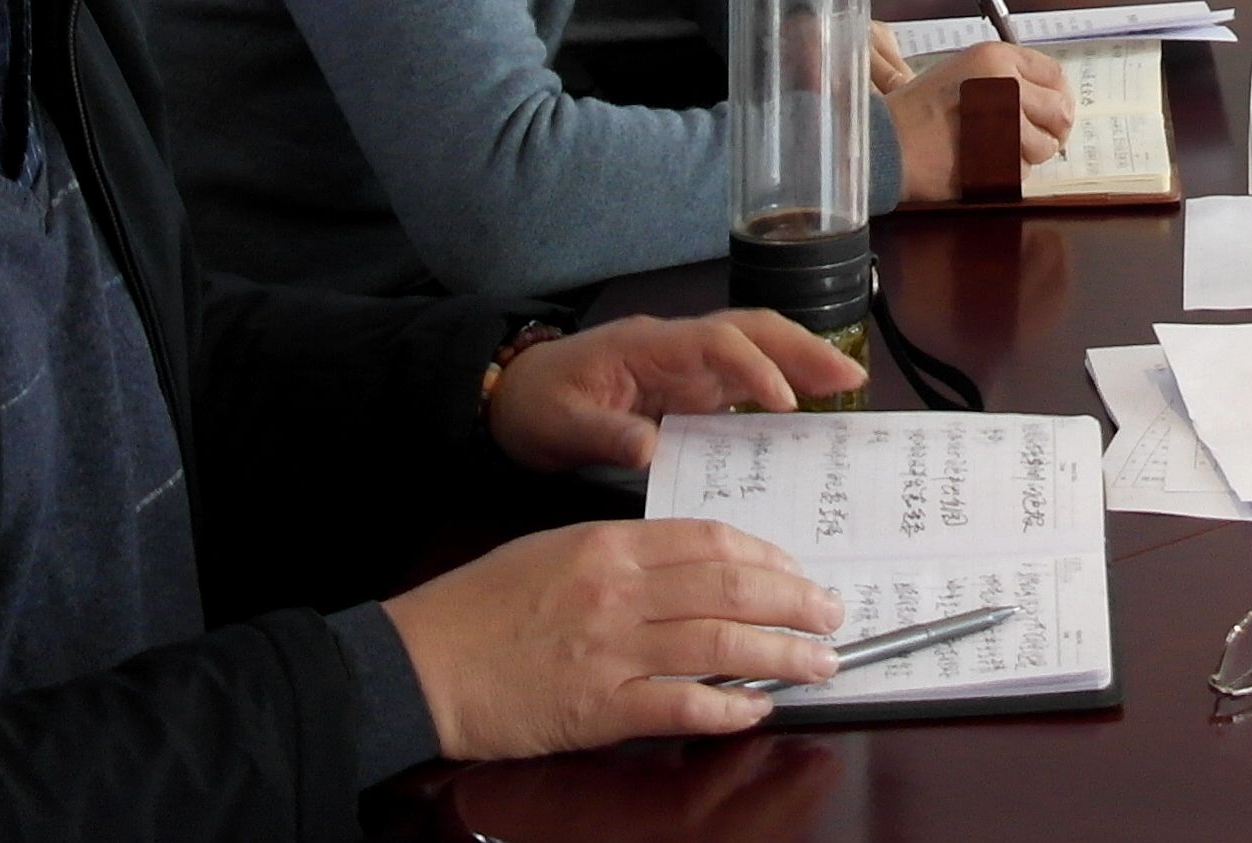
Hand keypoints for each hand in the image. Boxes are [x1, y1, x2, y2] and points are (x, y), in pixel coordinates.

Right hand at [381, 518, 843, 759]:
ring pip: (721, 646)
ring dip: (781, 656)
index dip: (768, 558)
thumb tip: (692, 571)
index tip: (798, 573)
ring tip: (819, 664)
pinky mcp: (598, 708)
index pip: (712, 541)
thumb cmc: (480, 606)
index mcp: (609, 544)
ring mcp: (611, 650)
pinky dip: (727, 710)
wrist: (419, 663)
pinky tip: (756, 711)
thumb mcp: (554, 551)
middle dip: (794, 603)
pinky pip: (681, 707)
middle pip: (732, 588)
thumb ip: (623, 557)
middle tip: (831, 616)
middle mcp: (619, 591)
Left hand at [485, 309, 865, 471]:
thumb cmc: (535, 406)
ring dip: (802, 360)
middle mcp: (675, 347)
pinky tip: (810, 408)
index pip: (715, 343)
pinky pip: (744, 377)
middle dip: (802, 349)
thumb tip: (648, 450)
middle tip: (851, 377)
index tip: (785, 401)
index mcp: (647, 346)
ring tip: (849, 385)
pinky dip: (782, 383)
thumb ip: (604, 435)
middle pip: (750, 330)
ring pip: (755, 347)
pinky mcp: (689, 387)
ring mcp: (685, 365)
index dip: (753, 367)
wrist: (510, 398)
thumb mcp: (559, 426)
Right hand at [886, 39, 1076, 199]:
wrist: (884, 143)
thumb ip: (1006, 78)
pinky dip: (1005, 175)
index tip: (1050, 113)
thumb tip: (1049, 99)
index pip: (1055, 75)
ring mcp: (1001, 123)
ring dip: (1025, 156)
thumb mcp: (963, 72)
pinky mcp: (995, 159)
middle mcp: (1004, 84)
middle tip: (1029, 141)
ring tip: (991, 150)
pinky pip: (1021, 172)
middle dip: (1050, 131)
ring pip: (1044, 147)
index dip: (1058, 98)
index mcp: (995, 57)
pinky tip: (978, 164)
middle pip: (1060, 112)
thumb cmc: (917, 111)